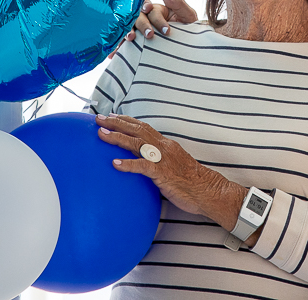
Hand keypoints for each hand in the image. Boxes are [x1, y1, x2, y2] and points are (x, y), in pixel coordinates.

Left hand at [96, 113, 242, 225]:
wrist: (208, 190)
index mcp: (166, 145)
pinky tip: (115, 164)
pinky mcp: (163, 173)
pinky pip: (143, 166)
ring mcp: (163, 159)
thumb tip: (145, 163)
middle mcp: (163, 147)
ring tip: (101, 133)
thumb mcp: (174, 166)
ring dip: (117, 137)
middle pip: (137, 130)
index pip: (144, 127)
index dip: (127, 121)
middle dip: (117, 123)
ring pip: (137, 143)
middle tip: (99, 118)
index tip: (112, 116)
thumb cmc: (192, 182)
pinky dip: (128, 164)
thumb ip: (159, 161)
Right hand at [109, 0, 199, 57]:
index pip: (154, 11)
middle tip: (150, 35)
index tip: (166, 30)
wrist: (188, 48)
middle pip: (139, 17)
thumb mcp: (189, 15)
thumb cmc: (188, 28)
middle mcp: (146, 17)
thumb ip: (179, 3)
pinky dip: (118, 46)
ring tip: (131, 38)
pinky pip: (124, 42)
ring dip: (129, 31)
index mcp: (157, 9)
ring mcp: (138, 29)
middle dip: (143, 25)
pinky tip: (115, 52)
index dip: (158, 19)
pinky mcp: (134, 43)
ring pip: (129, 27)